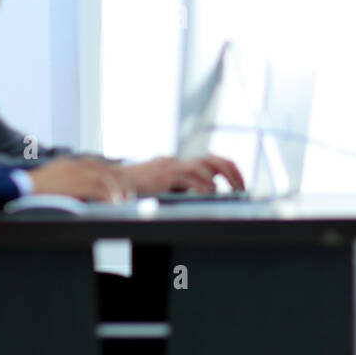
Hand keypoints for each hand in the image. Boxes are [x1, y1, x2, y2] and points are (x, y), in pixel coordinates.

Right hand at [28, 157, 130, 202]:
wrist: (21, 187)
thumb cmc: (34, 188)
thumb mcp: (52, 178)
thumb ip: (67, 179)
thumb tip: (79, 190)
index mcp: (69, 162)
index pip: (95, 164)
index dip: (109, 173)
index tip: (119, 181)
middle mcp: (75, 165)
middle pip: (104, 170)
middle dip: (117, 182)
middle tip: (126, 192)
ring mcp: (75, 173)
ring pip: (104, 179)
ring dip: (115, 191)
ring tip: (121, 201)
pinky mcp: (75, 184)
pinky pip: (98, 190)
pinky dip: (108, 197)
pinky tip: (112, 204)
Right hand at [118, 155, 246, 195]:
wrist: (114, 183)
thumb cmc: (138, 188)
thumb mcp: (165, 186)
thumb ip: (183, 188)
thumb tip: (207, 195)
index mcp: (180, 163)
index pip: (211, 160)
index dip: (229, 170)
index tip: (240, 184)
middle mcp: (178, 162)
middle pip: (212, 159)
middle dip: (232, 172)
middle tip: (241, 187)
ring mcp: (171, 167)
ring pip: (202, 167)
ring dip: (218, 181)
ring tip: (226, 192)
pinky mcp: (163, 176)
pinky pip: (188, 179)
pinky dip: (201, 186)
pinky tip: (208, 193)